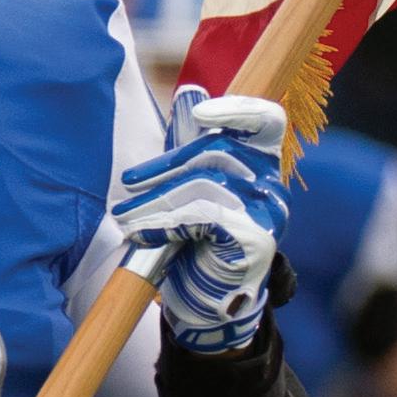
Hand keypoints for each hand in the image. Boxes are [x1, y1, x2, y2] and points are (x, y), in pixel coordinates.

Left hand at [116, 85, 289, 353]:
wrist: (206, 307)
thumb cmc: (196, 244)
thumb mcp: (190, 189)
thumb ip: (191, 145)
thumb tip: (190, 90)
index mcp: (260, 165)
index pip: (266, 121)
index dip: (236, 110)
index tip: (197, 114)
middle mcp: (271, 185)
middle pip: (217, 151)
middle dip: (164, 166)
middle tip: (129, 183)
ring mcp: (267, 213)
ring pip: (202, 185)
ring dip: (154, 201)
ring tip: (125, 217)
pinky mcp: (253, 239)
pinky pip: (202, 216)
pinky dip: (164, 223)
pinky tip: (141, 234)